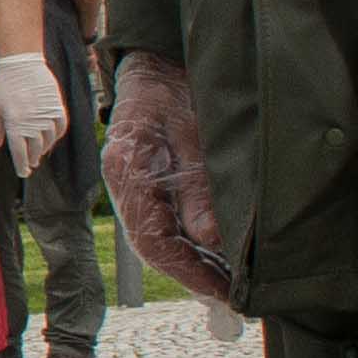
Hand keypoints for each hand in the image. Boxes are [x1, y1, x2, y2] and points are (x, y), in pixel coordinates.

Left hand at [0, 49, 67, 175]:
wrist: (21, 62)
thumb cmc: (3, 85)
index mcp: (14, 123)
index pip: (19, 153)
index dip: (22, 166)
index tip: (23, 172)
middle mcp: (32, 122)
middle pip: (35, 149)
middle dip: (32, 159)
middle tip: (30, 164)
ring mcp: (46, 114)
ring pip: (49, 140)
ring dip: (44, 149)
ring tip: (39, 152)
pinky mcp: (57, 106)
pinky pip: (61, 127)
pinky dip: (57, 136)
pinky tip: (51, 138)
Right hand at [96, 54, 239, 318]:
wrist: (159, 60)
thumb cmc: (178, 88)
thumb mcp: (197, 134)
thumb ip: (198, 187)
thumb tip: (209, 239)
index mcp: (129, 171)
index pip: (154, 241)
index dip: (189, 273)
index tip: (224, 293)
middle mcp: (123, 184)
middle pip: (154, 248)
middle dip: (194, 276)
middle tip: (235, 297)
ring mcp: (130, 185)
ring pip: (158, 241)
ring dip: (193, 264)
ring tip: (231, 283)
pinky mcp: (143, 183)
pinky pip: (162, 225)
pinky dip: (189, 245)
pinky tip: (216, 255)